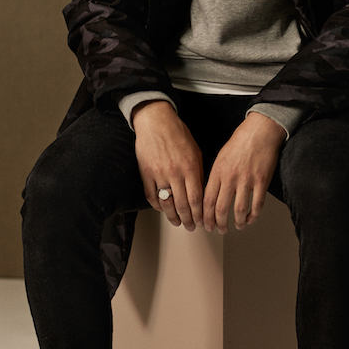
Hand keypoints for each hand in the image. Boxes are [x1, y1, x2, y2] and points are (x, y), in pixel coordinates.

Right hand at [131, 100, 204, 229]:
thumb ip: (199, 172)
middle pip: (183, 205)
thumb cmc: (177, 133)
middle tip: (191, 227)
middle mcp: (175, 173)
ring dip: (173, 217)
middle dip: (189, 220)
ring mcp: (159, 174)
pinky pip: (152, 196)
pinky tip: (163, 210)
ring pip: (167, 204)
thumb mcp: (196, 151)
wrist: (156, 121)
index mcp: (190, 167)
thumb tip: (202, 192)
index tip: (203, 221)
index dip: (200, 214)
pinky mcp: (146, 173)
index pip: (197, 199)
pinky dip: (157, 206)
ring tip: (177, 223)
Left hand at [202, 112, 285, 233]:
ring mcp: (246, 180)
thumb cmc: (241, 141)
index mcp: (218, 171)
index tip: (205, 223)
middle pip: (220, 209)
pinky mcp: (261, 181)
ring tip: (236, 226)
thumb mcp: (221, 156)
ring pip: (238, 210)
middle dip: (218, 224)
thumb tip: (212, 194)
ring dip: (236, 223)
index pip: (206, 200)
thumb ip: (216, 176)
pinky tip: (251, 218)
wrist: (260, 130)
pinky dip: (253, 216)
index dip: (205, 216)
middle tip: (219, 229)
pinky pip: (257, 205)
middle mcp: (230, 177)